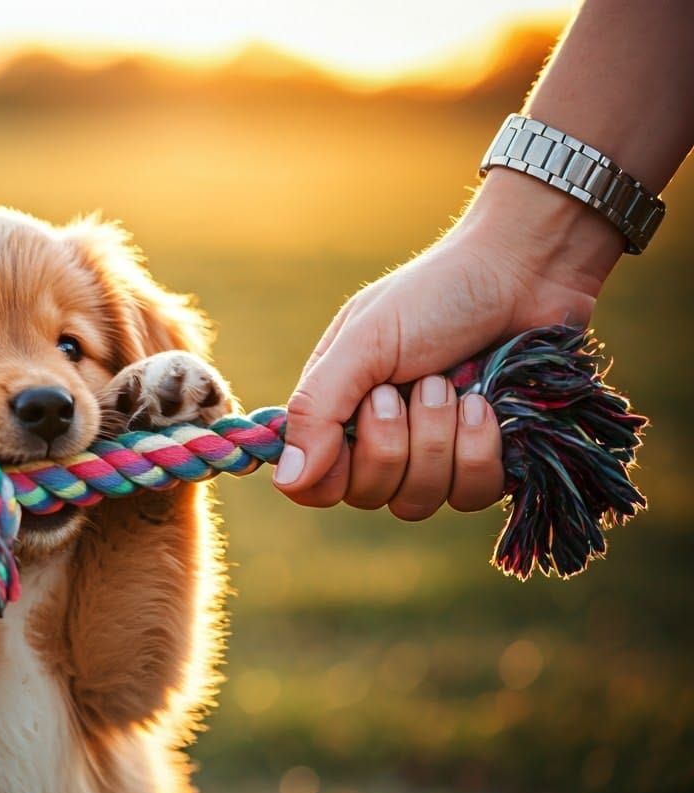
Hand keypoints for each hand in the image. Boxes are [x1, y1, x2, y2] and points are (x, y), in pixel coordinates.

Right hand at [273, 171, 621, 514]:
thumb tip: (286, 480)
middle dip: (393, 441)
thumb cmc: (435, 296)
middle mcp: (381, 440)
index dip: (330, 472)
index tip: (357, 420)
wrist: (524, 273)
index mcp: (339, 410)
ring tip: (451, 385)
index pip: (314, 483)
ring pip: (418, 501)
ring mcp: (434, 455)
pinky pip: (471, 496)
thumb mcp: (363, 344)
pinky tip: (485, 405)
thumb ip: (316, 410)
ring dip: (437, 441)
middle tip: (410, 384)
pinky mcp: (485, 462)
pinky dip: (480, 450)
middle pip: (366, 494)